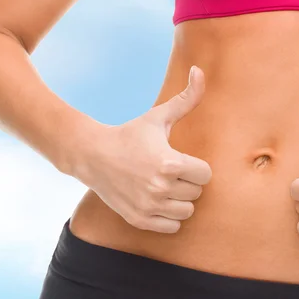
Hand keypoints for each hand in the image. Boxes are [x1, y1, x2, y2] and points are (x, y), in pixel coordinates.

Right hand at [74, 65, 211, 232]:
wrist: (92, 155)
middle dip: (187, 182)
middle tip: (169, 172)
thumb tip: (200, 71)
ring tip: (164, 186)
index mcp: (170, 163)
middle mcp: (160, 187)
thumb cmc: (130, 134)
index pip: (206, 175)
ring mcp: (149, 206)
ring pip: (187, 211)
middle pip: (197, 193)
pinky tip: (157, 201)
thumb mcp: (158, 116)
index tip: (181, 160)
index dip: (196, 167)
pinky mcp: (139, 220)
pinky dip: (169, 217)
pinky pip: (172, 227)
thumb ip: (186, 98)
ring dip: (180, 200)